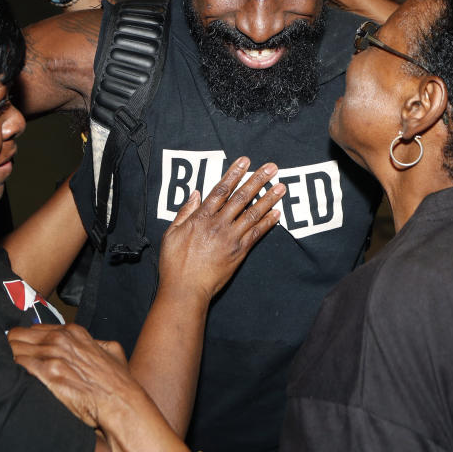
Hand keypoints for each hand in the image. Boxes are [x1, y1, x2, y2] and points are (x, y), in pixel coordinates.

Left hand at [9, 324, 145, 427]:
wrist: (119, 401)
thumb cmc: (116, 381)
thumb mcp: (111, 350)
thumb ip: (94, 341)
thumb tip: (83, 343)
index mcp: (73, 331)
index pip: (34, 329)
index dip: (25, 340)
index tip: (21, 349)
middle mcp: (61, 339)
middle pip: (19, 336)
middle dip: (12, 347)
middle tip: (10, 359)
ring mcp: (53, 355)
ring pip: (14, 349)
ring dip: (10, 359)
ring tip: (8, 370)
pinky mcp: (48, 373)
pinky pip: (19, 365)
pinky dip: (13, 370)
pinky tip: (14, 377)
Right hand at [158, 157, 283, 301]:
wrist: (185, 289)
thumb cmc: (174, 263)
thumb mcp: (171, 233)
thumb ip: (185, 212)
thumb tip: (196, 193)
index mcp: (201, 217)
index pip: (221, 190)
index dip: (234, 174)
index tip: (245, 162)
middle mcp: (218, 224)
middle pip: (241, 197)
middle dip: (258, 180)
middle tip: (272, 168)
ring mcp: (230, 238)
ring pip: (253, 213)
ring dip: (268, 198)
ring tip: (281, 187)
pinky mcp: (239, 252)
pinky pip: (256, 234)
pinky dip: (267, 223)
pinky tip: (277, 213)